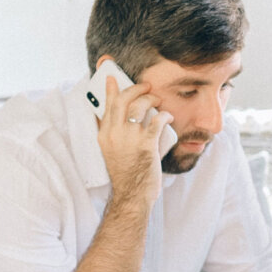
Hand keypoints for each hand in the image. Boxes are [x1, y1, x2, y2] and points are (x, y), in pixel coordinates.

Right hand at [97, 76, 173, 206]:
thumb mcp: (110, 151)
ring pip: (139, 106)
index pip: (106, 105)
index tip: (112, 77)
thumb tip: (118, 116)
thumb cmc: (125, 173)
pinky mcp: (146, 144)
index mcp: (104, 135)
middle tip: (146, 87)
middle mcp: (114, 134)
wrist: (132, 194)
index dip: (110, 89)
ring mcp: (130, 138)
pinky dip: (164, 115)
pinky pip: (157, 121)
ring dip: (150, 99)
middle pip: (122, 100)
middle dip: (135, 89)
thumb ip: (112, 133)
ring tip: (157, 101)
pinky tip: (167, 116)